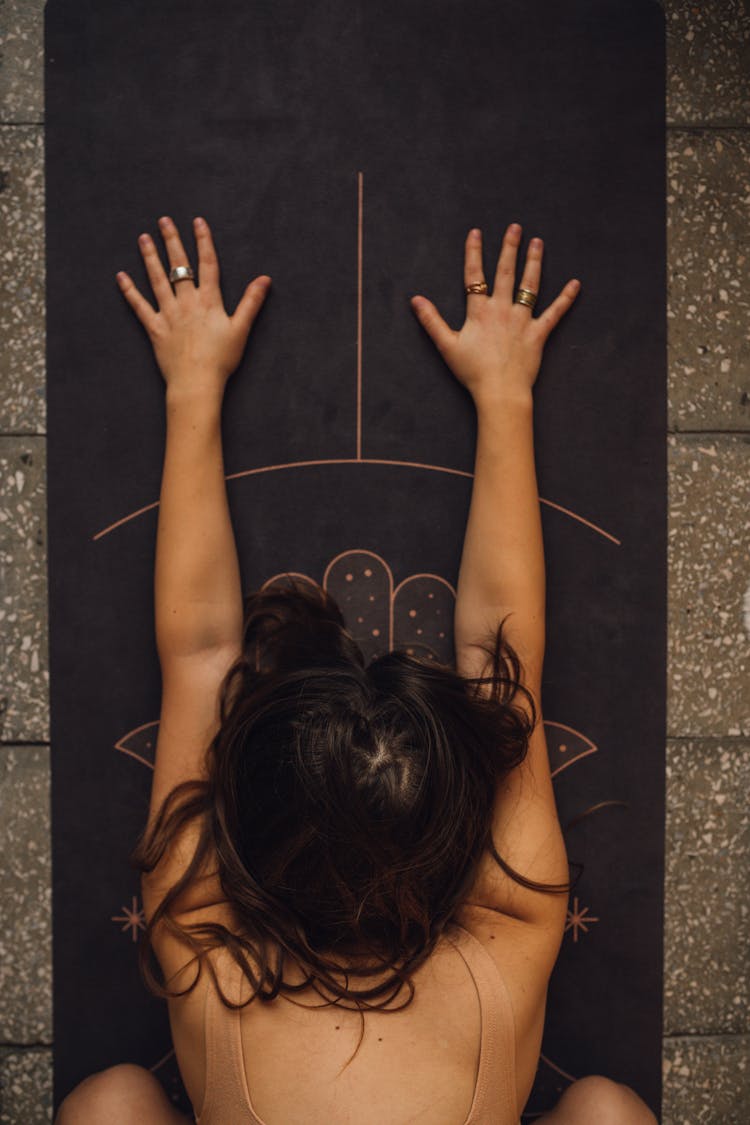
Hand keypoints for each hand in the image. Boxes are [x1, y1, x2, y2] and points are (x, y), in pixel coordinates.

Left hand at [116, 215, 270, 395]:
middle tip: (163, 220)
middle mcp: (187, 303)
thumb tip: (265, 279)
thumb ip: (251, 302)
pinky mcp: (154, 329)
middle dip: (171, 241)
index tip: (197, 221)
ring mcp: (168, 314)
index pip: (207, 264)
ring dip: (150, 258)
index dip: (203, 241)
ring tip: (143, 239)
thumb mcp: (241, 329)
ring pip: (157, 280)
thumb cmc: (221, 359)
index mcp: (209, 301)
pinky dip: (130, 292)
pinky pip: (139, 307)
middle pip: (179, 266)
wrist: (197, 382)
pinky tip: (121, 277)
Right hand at [410, 223, 579, 403]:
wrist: (499, 391)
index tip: (476, 232)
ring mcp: (522, 320)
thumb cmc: (472, 371)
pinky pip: (555, 313)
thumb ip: (432, 321)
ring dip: (534, 262)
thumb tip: (415, 300)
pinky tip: (576, 284)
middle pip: (506, 272)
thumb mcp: (447, 345)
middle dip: (510, 248)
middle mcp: (502, 310)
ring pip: (530, 285)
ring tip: (538, 243)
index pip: (475, 276)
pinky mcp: (538, 334)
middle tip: (515, 227)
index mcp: (480, 311)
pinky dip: (566, 299)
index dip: (474, 253)